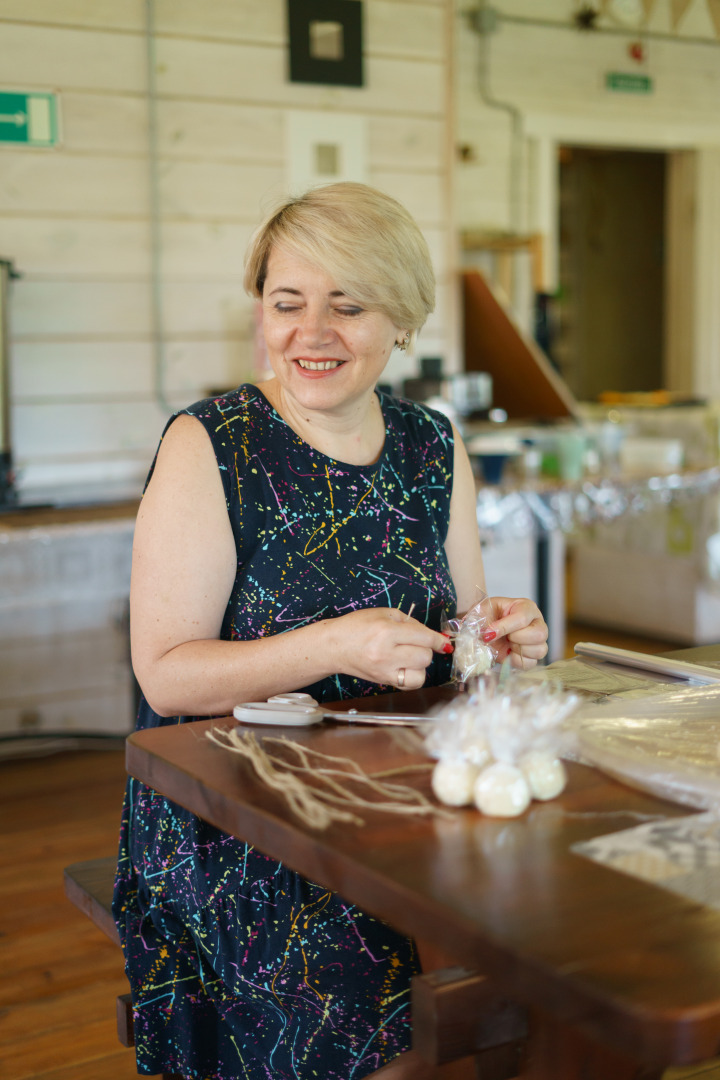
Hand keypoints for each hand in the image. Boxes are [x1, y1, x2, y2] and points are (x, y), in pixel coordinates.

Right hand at [329, 607, 450, 690]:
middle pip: (424, 656)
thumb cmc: (357, 626)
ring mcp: (384, 670)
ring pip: (421, 673)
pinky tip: (405, 667)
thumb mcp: (384, 614)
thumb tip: (434, 636)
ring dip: (419, 664)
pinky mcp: (382, 681)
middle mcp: (386, 653)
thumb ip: (411, 623)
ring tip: (408, 656)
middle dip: (425, 648)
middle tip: (414, 642)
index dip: (438, 640)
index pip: (424, 637)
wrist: (334, 646)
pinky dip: (413, 676)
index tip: (445, 642)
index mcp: (386, 631)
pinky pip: (410, 684)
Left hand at [479, 597, 547, 669]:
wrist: (480, 629)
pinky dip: (516, 661)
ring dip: (518, 650)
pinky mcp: (532, 656)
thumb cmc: (485, 616)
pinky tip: (508, 653)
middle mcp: (536, 622)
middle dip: (517, 638)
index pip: (523, 618)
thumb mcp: (483, 611)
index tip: (489, 633)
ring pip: (539, 650)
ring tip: (507, 644)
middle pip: (540, 634)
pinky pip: (531, 663)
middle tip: (505, 636)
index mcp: (526, 607)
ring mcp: (537, 640)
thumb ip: (487, 621)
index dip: (504, 627)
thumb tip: (490, 635)